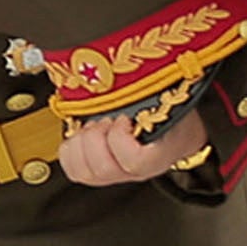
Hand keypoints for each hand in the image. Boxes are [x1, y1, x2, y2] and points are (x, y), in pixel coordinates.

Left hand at [60, 109, 207, 186]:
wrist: (177, 131)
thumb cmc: (173, 113)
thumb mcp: (172, 102)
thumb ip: (154, 96)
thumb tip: (142, 70)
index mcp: (160, 155)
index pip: (135, 162)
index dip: (120, 138)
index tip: (123, 117)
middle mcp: (138, 172)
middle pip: (104, 169)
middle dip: (96, 137)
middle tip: (104, 119)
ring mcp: (117, 175)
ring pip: (84, 173)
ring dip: (81, 143)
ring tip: (93, 126)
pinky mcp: (97, 173)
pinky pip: (73, 170)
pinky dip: (69, 150)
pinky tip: (80, 135)